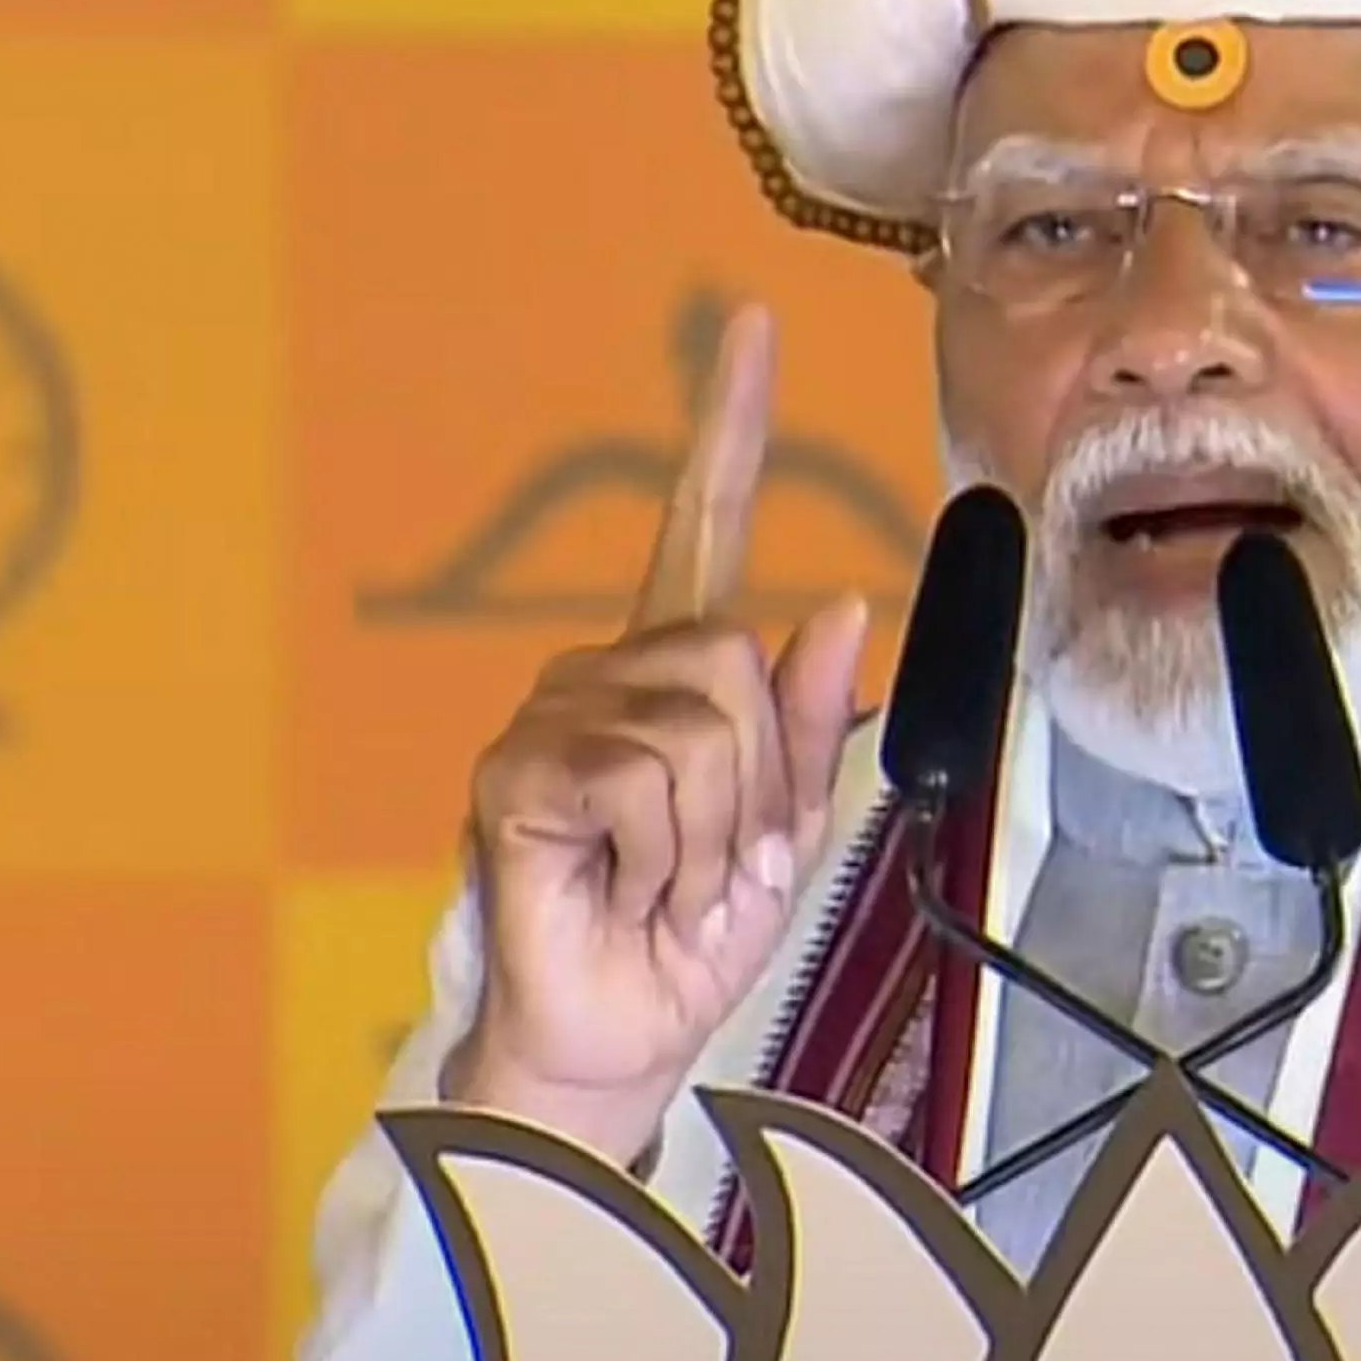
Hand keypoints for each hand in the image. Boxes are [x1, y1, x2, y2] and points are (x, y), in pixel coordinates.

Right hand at [448, 302, 874, 1162]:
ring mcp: (552, 719)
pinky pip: (645, 776)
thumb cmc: (686, 940)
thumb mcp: (784, 830)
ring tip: (668, 881)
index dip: (726, 423)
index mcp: (670, 674)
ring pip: (702, 723)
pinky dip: (667, 854)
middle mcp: (604, 676)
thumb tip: (842, 608)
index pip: (698, 524)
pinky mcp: (518, 774)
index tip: (752, 323)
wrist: (617, 1036)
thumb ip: (808, 725)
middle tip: (716, 862)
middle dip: (759, 784)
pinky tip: (625, 886)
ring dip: (717, 832)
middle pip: (734, 661)